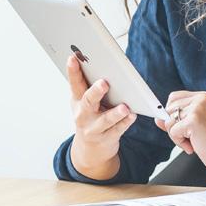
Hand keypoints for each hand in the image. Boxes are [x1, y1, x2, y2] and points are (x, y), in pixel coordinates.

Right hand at [67, 54, 136, 179]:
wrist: (91, 148)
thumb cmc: (92, 116)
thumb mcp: (86, 102)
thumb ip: (91, 85)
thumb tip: (101, 61)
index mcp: (77, 100)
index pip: (75, 83)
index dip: (73, 71)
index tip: (73, 57)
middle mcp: (83, 114)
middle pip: (88, 101)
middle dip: (96, 92)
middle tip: (104, 83)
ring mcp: (93, 128)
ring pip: (105, 120)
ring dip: (115, 113)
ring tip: (124, 107)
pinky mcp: (106, 138)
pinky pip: (117, 130)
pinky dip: (125, 122)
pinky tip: (133, 116)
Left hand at [155, 90, 205, 173]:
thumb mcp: (193, 127)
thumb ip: (176, 120)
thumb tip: (158, 118)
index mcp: (203, 97)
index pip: (173, 98)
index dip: (172, 113)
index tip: (184, 126)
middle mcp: (201, 98)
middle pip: (168, 109)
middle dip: (174, 126)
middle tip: (192, 136)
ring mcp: (198, 108)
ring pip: (168, 121)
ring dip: (177, 136)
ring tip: (194, 140)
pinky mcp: (193, 120)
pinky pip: (172, 131)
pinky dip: (180, 142)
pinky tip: (194, 145)